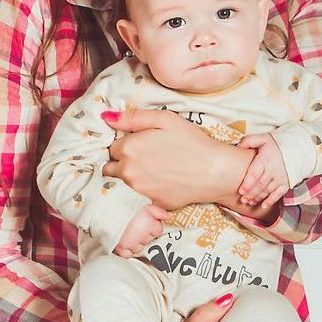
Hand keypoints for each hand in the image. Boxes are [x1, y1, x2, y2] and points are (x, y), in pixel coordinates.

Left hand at [103, 109, 249, 209]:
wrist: (216, 171)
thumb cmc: (192, 141)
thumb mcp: (164, 119)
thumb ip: (132, 118)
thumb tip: (106, 117)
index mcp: (128, 148)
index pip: (111, 148)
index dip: (124, 145)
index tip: (138, 145)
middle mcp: (128, 172)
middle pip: (110, 168)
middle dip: (121, 163)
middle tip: (143, 159)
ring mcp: (138, 191)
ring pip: (122, 184)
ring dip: (130, 178)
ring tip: (152, 171)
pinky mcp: (150, 204)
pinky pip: (139, 198)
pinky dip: (144, 192)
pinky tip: (161, 184)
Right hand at [114, 203, 169, 257]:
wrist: (108, 208)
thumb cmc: (127, 206)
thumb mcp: (146, 205)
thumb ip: (159, 211)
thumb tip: (170, 217)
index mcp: (149, 225)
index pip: (158, 230)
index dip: (152, 226)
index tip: (145, 221)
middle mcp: (141, 236)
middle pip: (148, 239)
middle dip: (144, 234)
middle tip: (135, 226)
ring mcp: (131, 243)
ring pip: (139, 247)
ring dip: (136, 242)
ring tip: (128, 232)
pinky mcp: (120, 247)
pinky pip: (128, 254)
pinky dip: (127, 251)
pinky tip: (125, 243)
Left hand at [236, 135, 290, 207]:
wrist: (298, 147)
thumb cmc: (277, 144)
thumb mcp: (263, 138)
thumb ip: (249, 141)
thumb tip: (238, 147)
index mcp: (265, 160)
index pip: (255, 174)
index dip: (248, 184)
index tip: (241, 191)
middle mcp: (273, 170)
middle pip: (260, 185)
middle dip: (250, 193)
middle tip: (242, 200)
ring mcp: (281, 178)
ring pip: (267, 191)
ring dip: (258, 198)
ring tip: (249, 202)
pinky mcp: (286, 183)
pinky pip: (278, 194)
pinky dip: (271, 201)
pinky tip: (264, 206)